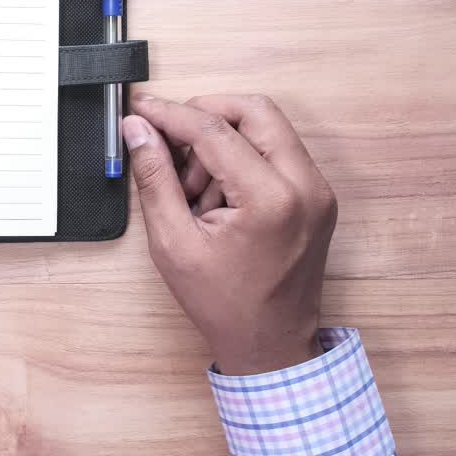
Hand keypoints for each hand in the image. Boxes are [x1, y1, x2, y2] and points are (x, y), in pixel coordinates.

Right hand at [121, 94, 336, 375]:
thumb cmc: (224, 304)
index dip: (171, 115)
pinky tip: (215, 196)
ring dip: (223, 140)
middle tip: (169, 138)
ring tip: (192, 188)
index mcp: (271, 200)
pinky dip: (241, 158)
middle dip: (204, 116)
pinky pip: (277, 153)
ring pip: (267, 128)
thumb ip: (154, 177)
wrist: (270, 345)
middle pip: (254, 111)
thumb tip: (138, 131)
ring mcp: (317, 190)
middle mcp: (306, 186)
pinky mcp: (317, 197)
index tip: (142, 110)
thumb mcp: (173, 242)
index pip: (215, 130)